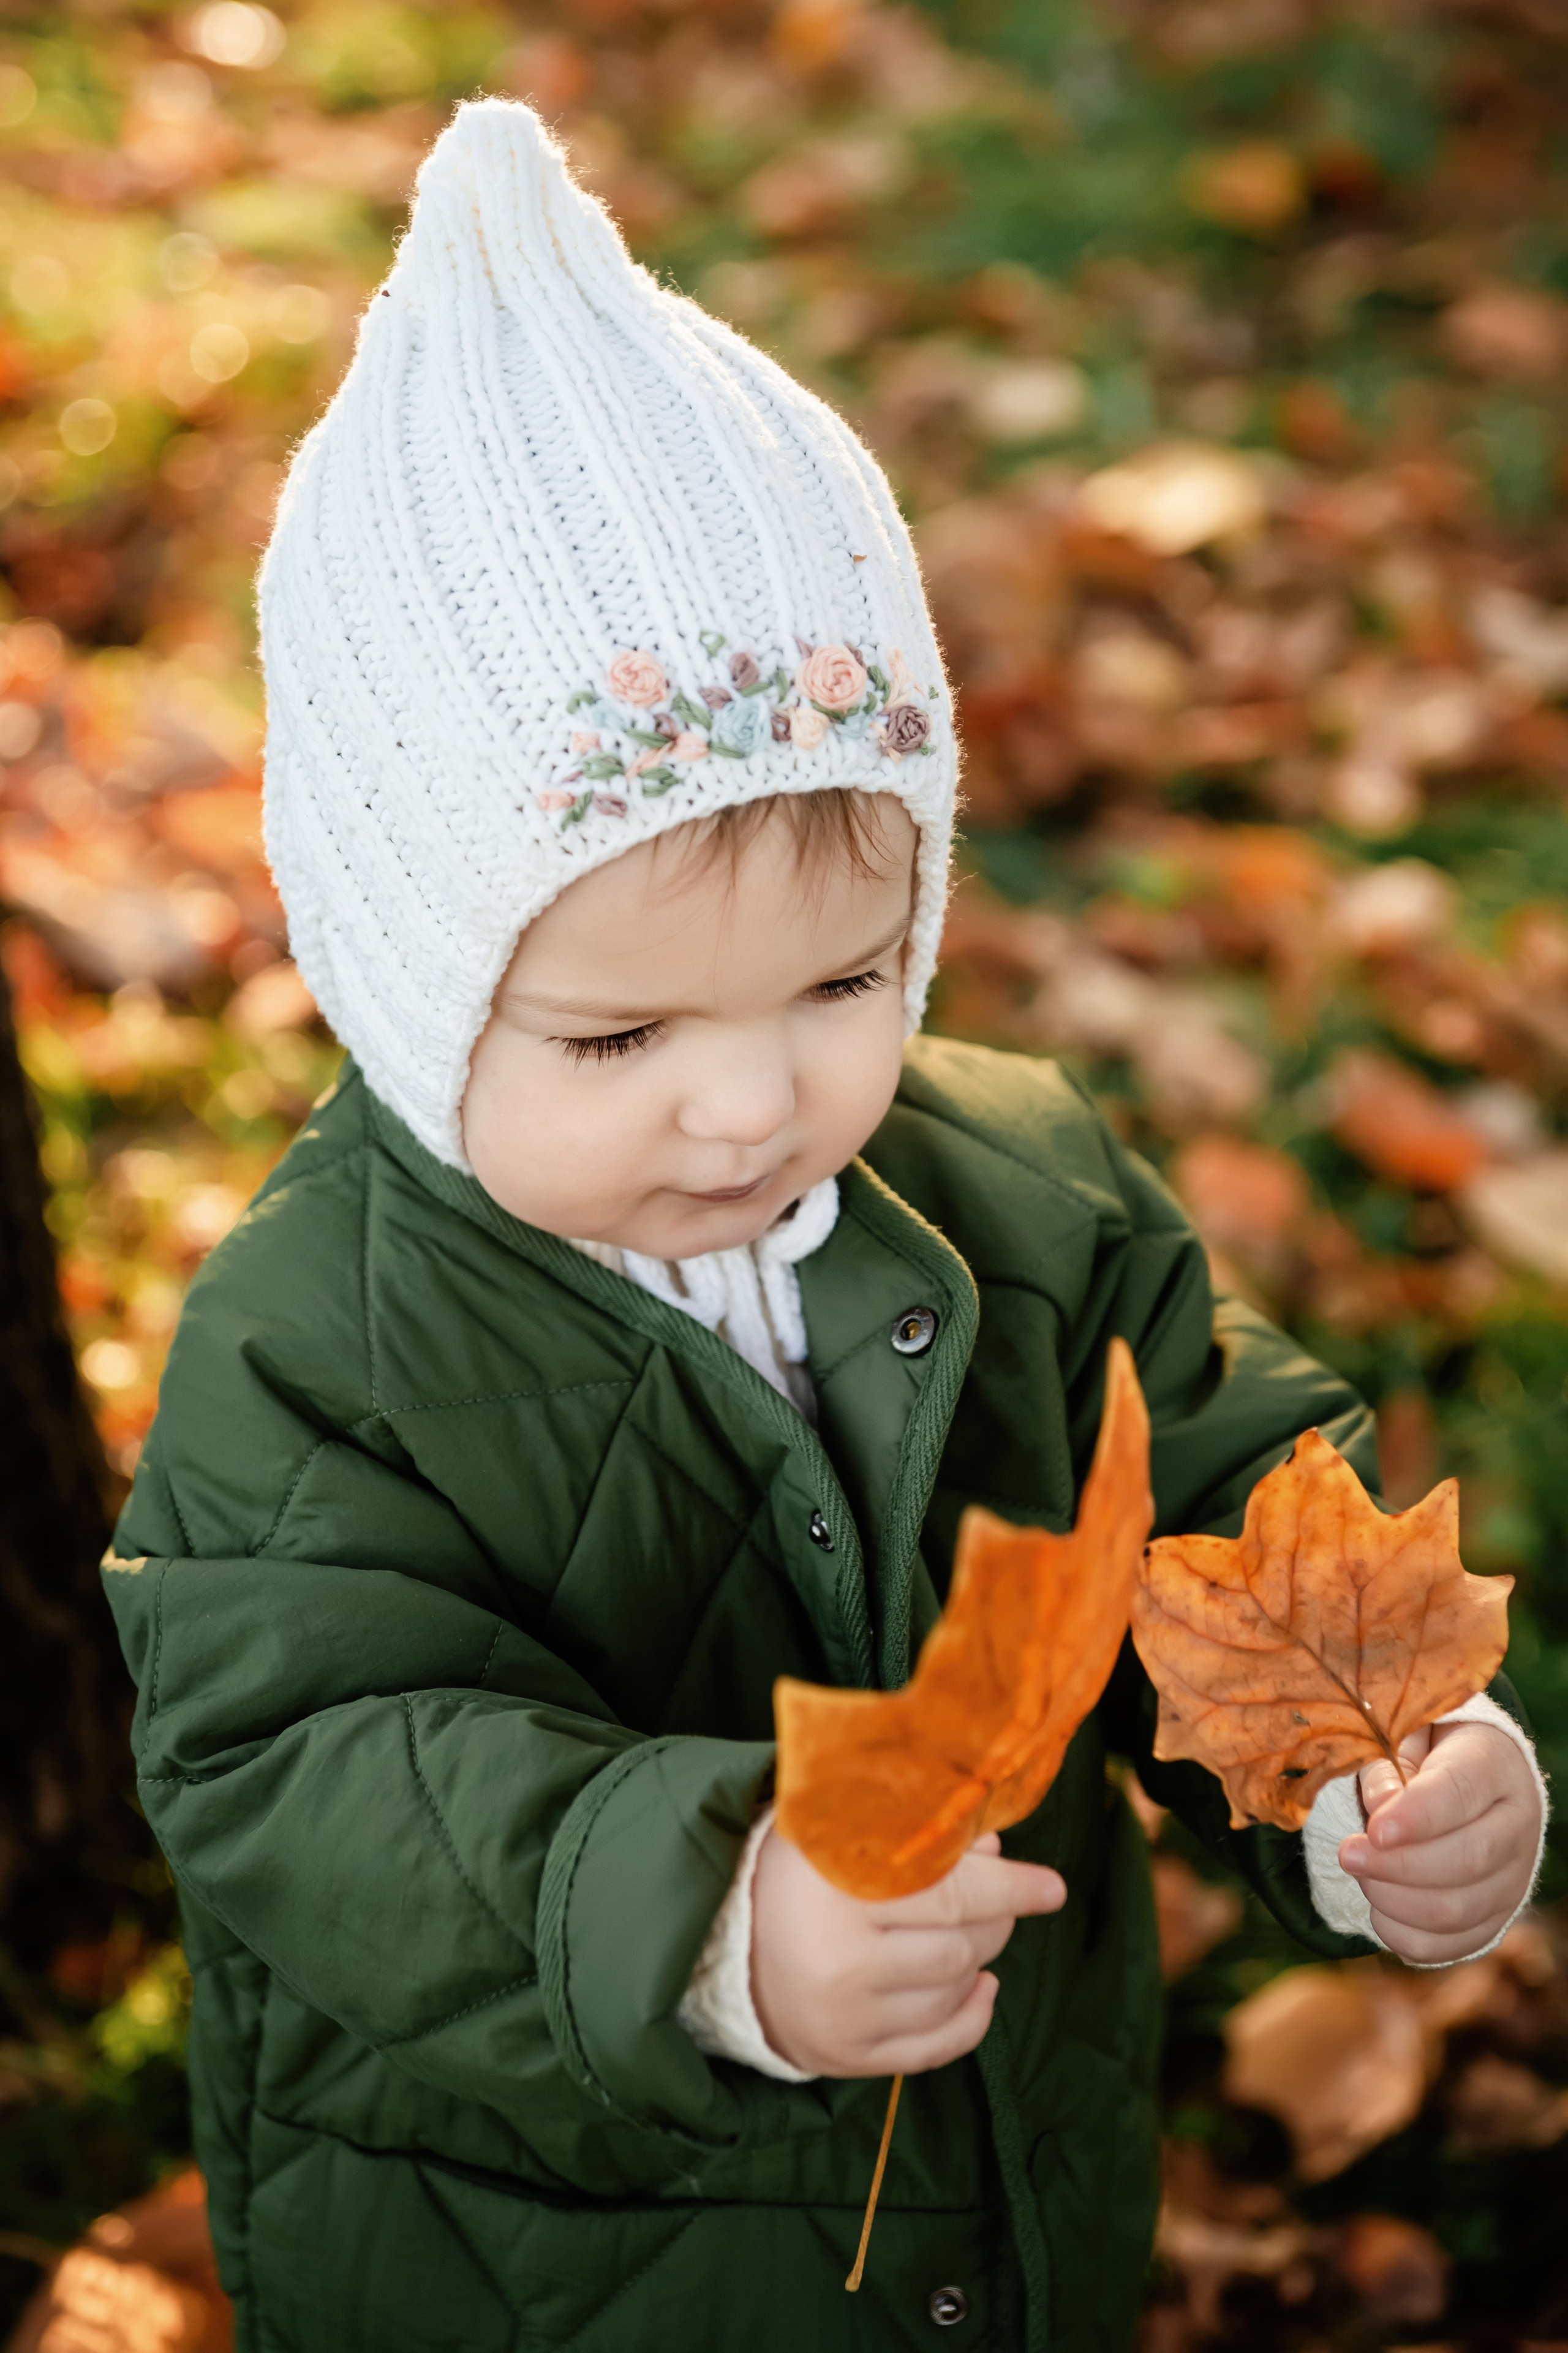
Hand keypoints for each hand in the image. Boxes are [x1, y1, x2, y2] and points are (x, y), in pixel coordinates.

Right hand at [750, 1828, 1063, 2077]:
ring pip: (952, 1993)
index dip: (1009, 1888)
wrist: (727, 1945)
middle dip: (997, 1919)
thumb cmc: (798, 1873)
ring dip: (980, 1960)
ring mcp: (845, 2019)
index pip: (951, 1894)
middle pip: (960, 1947)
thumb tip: (996, 1845)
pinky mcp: (847, 2059)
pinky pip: (935, 2047)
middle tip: (1007, 1896)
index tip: (1051, 1886)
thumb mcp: (841, 1829)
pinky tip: (982, 1987)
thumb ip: (913, 1829)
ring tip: (977, 1932)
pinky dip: (971, 2018)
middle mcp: (841, 1963)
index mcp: (837, 1894)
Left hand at [1338, 1718, 1541, 1964]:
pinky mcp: (1496, 1919)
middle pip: (1467, 1860)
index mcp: (1495, 1766)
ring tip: (1360, 1876)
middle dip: (1396, 1865)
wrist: (1471, 1784)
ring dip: (1395, 1900)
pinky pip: (1451, 1946)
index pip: (1462, 1790)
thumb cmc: (1426, 1756)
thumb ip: (1387, 1768)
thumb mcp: (1404, 1740)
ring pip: (1458, 1910)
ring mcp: (1514, 1879)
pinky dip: (1405, 1935)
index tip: (1374, 1830)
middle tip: (1347, 1854)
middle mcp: (1518, 1826)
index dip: (1417, 1815)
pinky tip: (1378, 1908)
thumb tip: (1380, 1810)